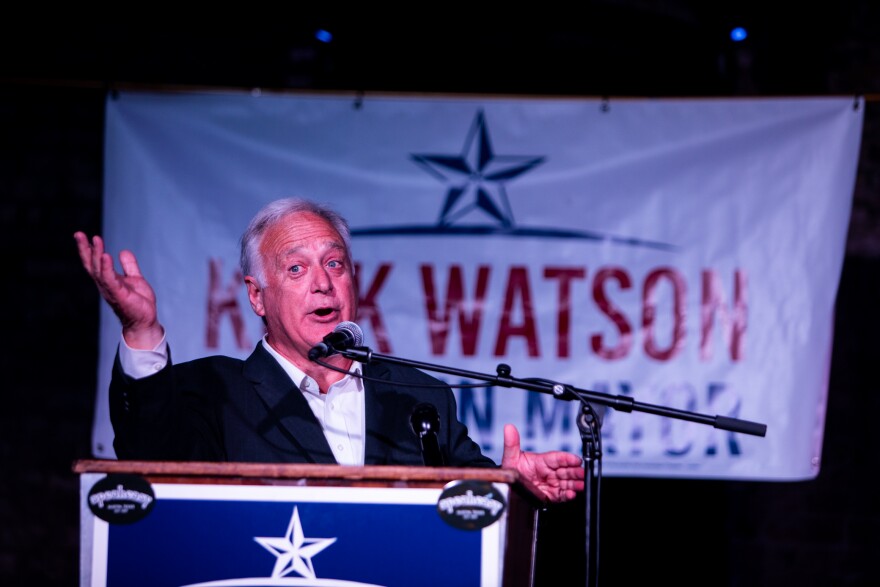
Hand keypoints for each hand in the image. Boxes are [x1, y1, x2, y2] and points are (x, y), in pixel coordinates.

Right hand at [74, 232, 163, 348]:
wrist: (145, 321)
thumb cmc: (138, 303)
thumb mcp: (134, 279)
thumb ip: (129, 266)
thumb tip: (123, 251)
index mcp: (108, 280)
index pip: (94, 262)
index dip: (87, 249)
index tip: (82, 235)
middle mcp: (105, 284)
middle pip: (91, 264)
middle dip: (84, 249)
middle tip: (79, 234)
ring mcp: (110, 289)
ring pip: (99, 270)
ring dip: (96, 254)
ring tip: (95, 239)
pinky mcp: (119, 294)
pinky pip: (110, 279)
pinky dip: (106, 267)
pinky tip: (106, 255)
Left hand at [500, 424, 584, 502]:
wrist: (508, 485)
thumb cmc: (512, 469)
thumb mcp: (510, 457)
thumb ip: (511, 443)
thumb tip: (508, 427)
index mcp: (542, 461)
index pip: (557, 458)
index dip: (567, 458)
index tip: (576, 459)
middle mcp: (549, 472)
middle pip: (566, 470)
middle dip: (576, 472)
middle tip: (583, 473)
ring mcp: (551, 483)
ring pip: (567, 482)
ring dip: (575, 484)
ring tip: (581, 485)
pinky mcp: (551, 495)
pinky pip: (561, 495)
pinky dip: (567, 495)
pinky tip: (572, 494)